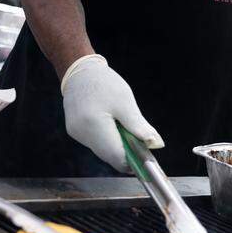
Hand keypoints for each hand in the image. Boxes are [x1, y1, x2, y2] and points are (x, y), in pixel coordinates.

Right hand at [61, 56, 162, 172]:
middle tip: (141, 141)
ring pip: (103, 151)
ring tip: (125, 128)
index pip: (117, 157)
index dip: (134, 161)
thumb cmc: (104, 83)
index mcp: (94, 125)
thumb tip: (156, 144)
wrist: (79, 71)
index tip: (147, 158)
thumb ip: (139, 126)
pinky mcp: (75, 131)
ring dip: (117, 146)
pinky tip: (112, 125)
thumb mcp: (126, 102)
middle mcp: (82, 134)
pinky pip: (95, 143)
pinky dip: (107, 140)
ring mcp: (76, 134)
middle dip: (127, 153)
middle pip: (110, 156)